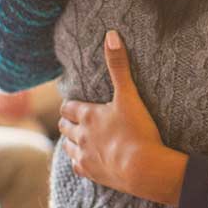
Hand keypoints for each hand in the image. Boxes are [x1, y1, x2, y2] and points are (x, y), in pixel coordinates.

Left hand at [58, 30, 185, 204]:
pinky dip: (79, 160)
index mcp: (87, 115)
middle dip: (68, 122)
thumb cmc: (137, 130)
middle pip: (64, 127)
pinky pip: (76, 165)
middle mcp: (80, 135)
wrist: (143, 168)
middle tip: (77, 120)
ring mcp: (84, 155)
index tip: (75, 105)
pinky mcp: (91, 172)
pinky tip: (86, 159)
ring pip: (67, 146)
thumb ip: (119, 66)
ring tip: (80, 138)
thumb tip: (111, 35)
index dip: (71, 106)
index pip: (68, 108)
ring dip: (71, 140)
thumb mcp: (129, 95)